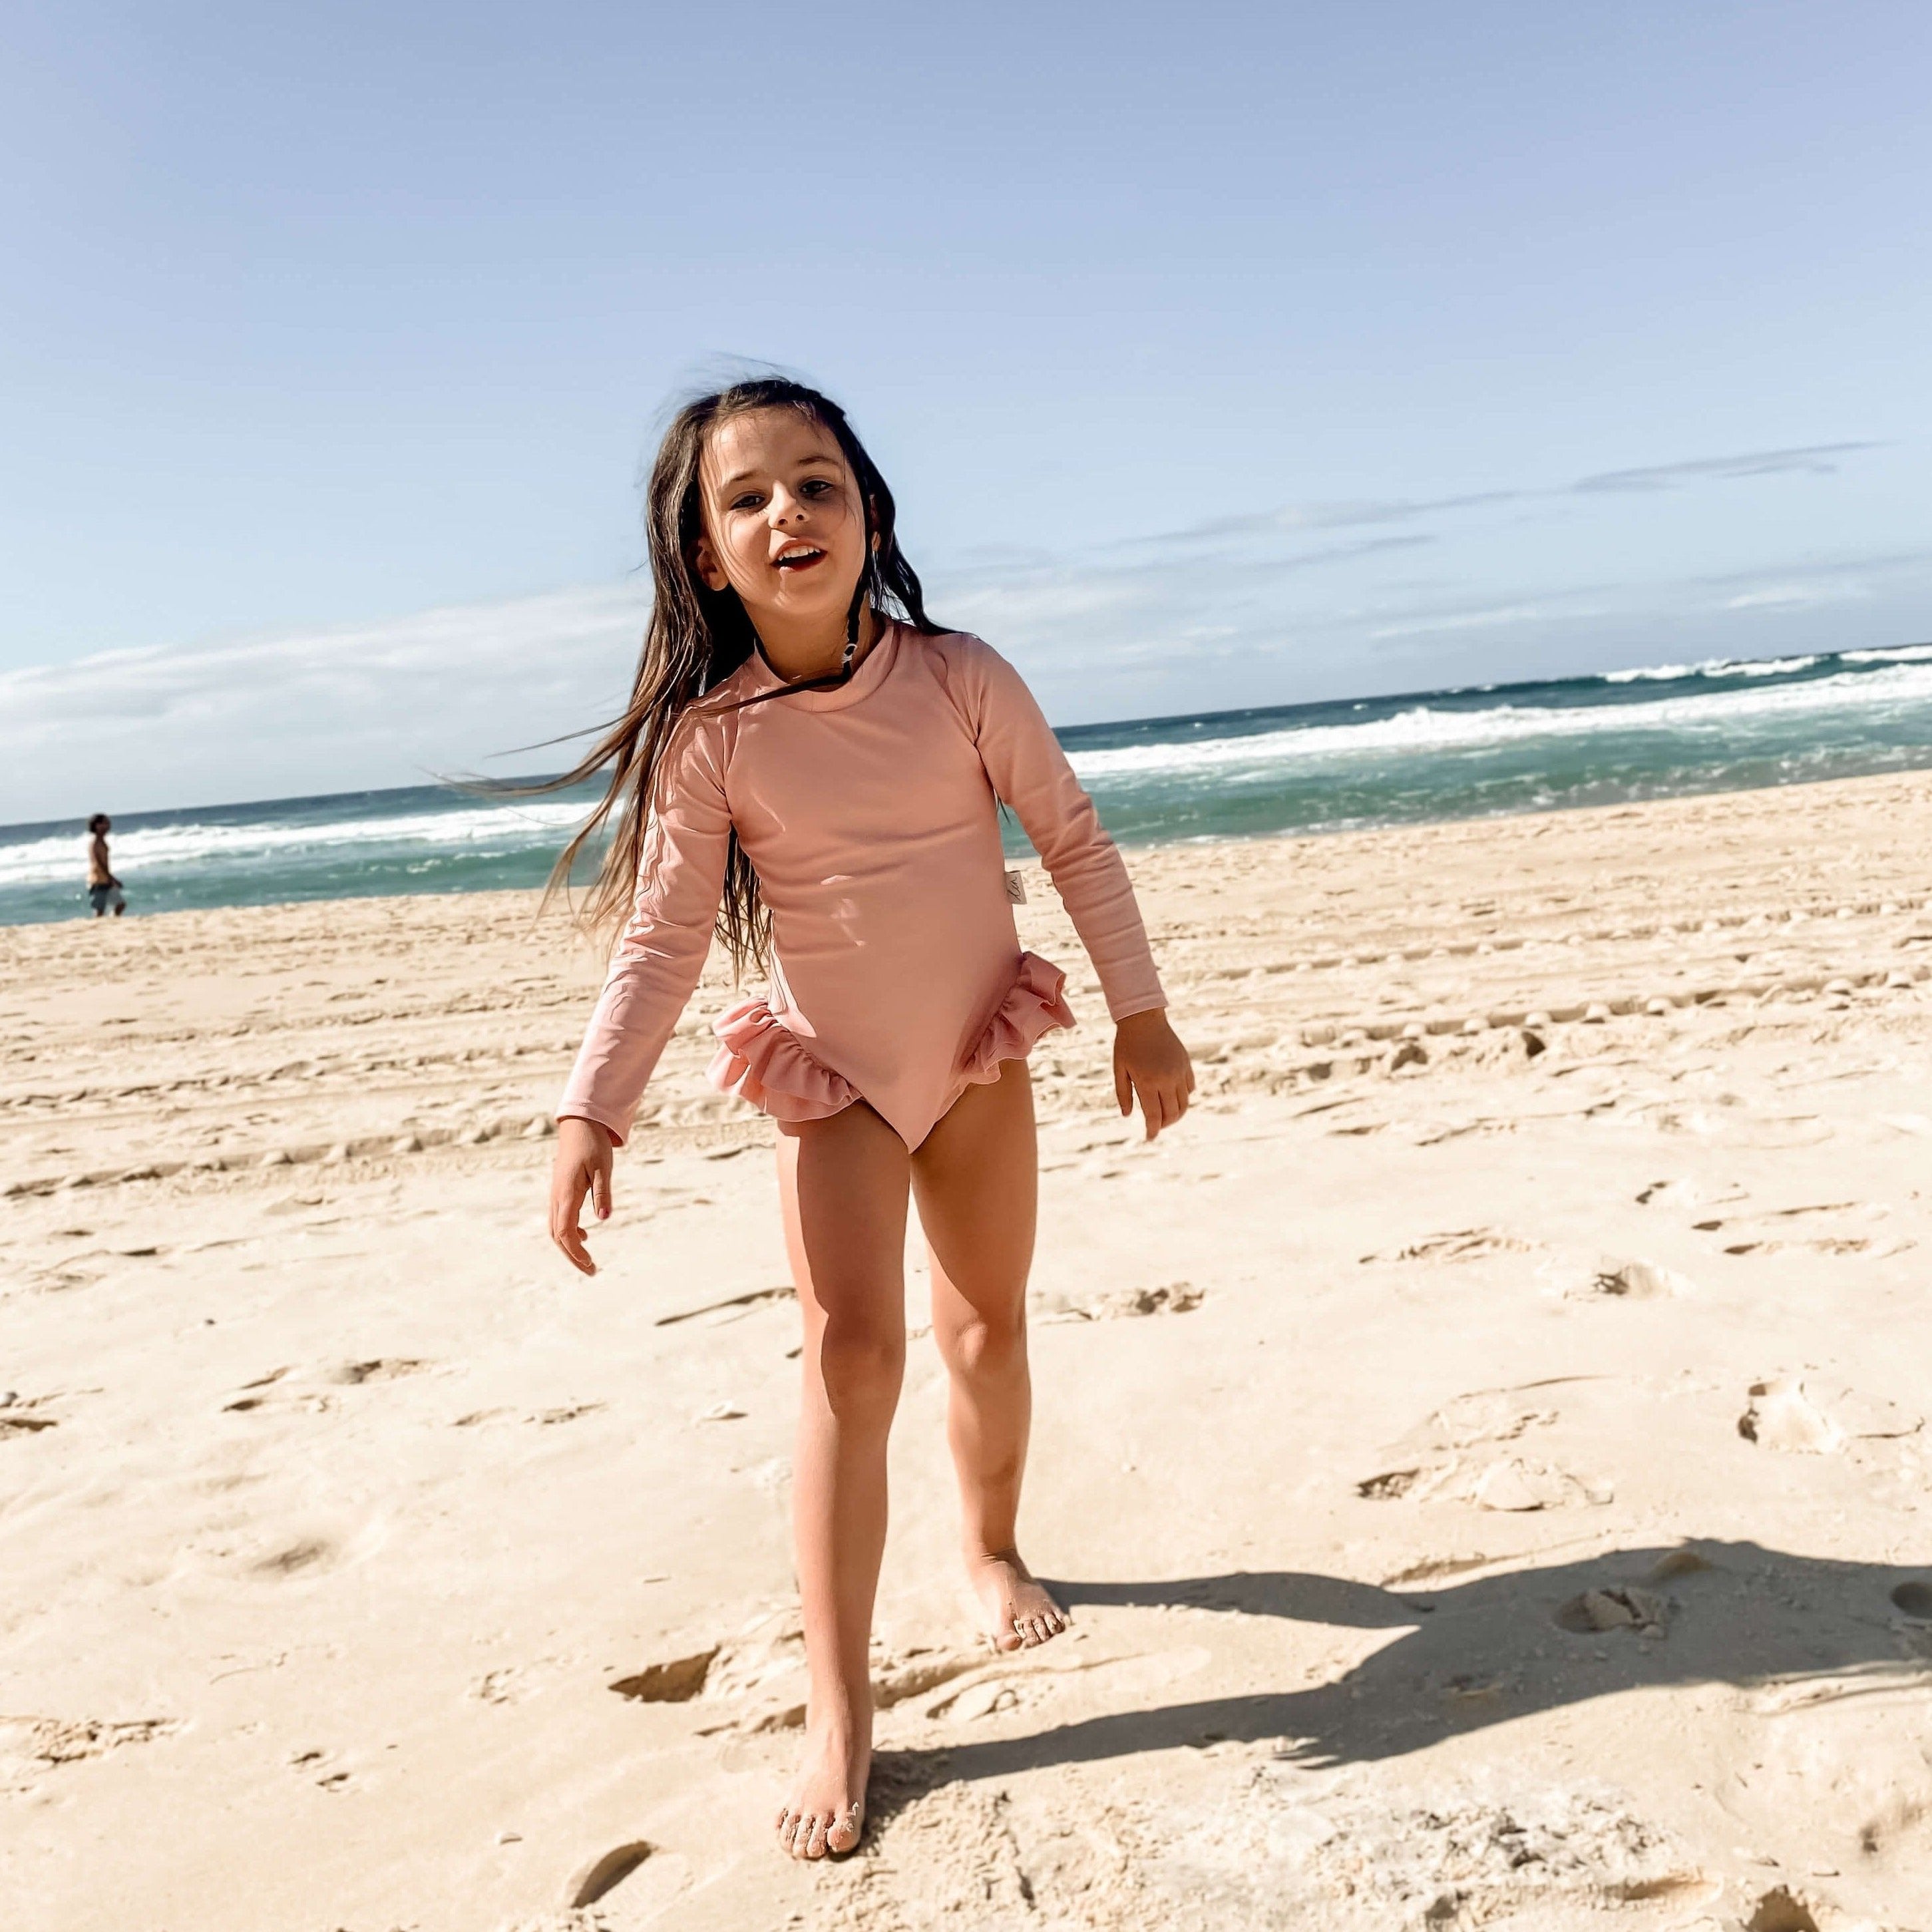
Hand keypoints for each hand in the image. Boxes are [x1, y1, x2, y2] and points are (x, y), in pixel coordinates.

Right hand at [550, 1117, 614, 1273]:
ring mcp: (556, 1195)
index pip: (565, 1232)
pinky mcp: (559, 1192)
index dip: (576, 1251)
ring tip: (587, 1261)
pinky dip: (569, 1233)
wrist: (579, 1125)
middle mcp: (557, 1197)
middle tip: (592, 1271)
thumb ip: (603, 1192)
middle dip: (573, 1256)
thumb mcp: (604, 1166)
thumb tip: (604, 1217)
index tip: (590, 1265)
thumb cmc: (593, 1144)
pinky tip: (585, 1236)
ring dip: (569, 1247)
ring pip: (555, 1229)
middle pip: (558, 1236)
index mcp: (566, 1194)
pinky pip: (559, 1219)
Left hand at [1112, 1009, 1193, 1139]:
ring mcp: (1179, 1072)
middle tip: (1156, 1127)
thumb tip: (1127, 1115)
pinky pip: (1190, 1088)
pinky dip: (1183, 1098)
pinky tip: (1173, 1098)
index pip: (1154, 1116)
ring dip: (1176, 1115)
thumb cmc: (1127, 1044)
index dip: (1152, 1130)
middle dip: (1165, 1125)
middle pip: (1172, 1113)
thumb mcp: (1119, 1069)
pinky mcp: (1186, 1065)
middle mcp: (1166, 1079)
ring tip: (1166, 1117)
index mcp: (1147, 1082)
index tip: (1149, 1137)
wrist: (1144, 1019)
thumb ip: (1123, 1094)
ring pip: (1184, 1104)